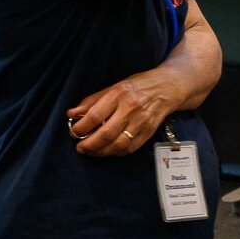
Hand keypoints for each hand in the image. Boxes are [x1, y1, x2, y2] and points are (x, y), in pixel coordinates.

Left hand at [66, 72, 180, 156]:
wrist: (168, 87)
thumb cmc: (138, 85)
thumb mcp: (113, 87)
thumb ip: (92, 101)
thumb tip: (72, 114)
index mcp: (119, 95)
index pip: (95, 115)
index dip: (81, 127)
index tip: (74, 132)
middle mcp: (130, 109)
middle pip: (106, 134)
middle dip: (89, 145)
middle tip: (80, 148)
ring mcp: (142, 122)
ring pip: (118, 145)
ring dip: (101, 152)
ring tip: (92, 152)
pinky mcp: (149, 131)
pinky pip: (130, 148)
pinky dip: (116, 153)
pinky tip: (108, 151)